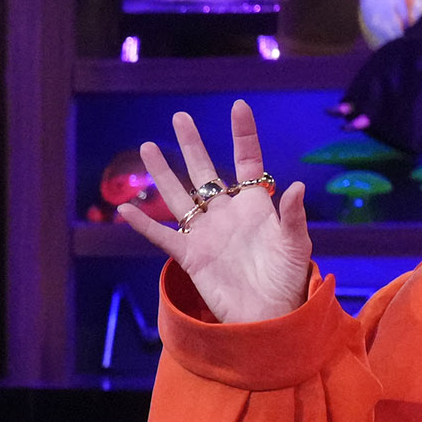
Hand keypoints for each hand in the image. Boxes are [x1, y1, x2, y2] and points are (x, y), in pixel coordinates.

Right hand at [113, 99, 313, 323]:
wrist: (269, 315)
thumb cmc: (288, 279)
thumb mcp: (297, 245)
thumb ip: (293, 215)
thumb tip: (295, 185)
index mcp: (254, 205)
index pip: (246, 161)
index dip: (242, 134)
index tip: (238, 107)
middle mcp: (226, 214)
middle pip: (204, 171)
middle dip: (191, 144)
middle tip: (180, 118)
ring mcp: (205, 233)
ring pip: (179, 196)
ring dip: (163, 173)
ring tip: (147, 147)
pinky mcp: (190, 256)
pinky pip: (162, 236)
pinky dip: (143, 224)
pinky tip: (125, 208)